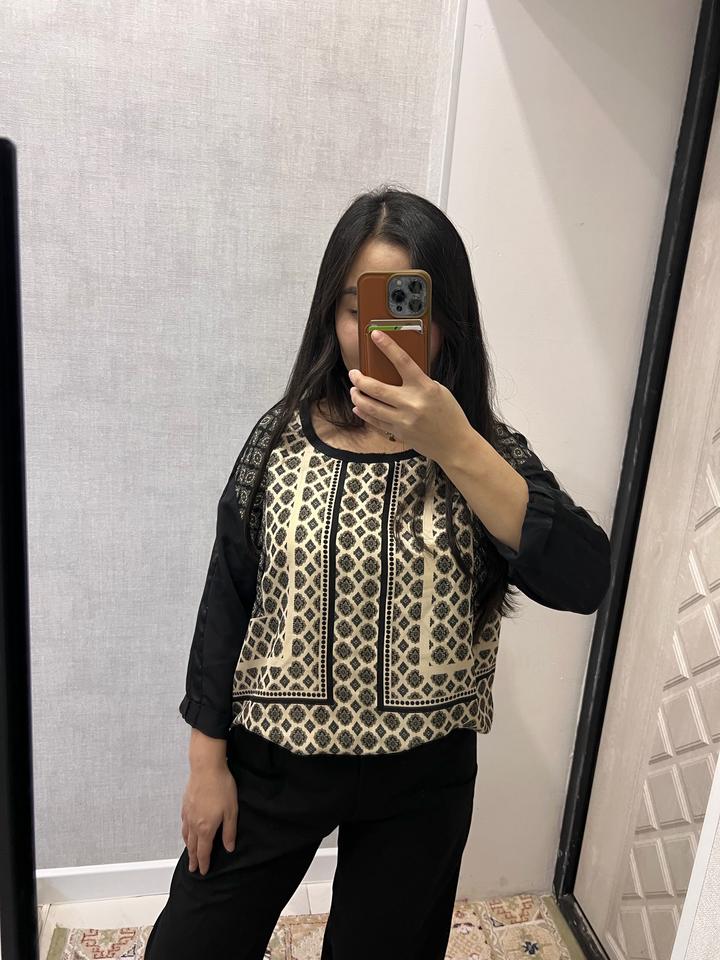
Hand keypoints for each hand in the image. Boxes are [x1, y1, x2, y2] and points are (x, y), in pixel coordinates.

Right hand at [181, 765, 237, 875]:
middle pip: (192, 846)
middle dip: (193, 859)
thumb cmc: (221, 786)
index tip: (203, 871)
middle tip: (192, 868)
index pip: (203, 851)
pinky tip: (187, 831)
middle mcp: (194, 824)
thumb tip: (228, 847)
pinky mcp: (185, 805)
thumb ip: (229, 832)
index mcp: (205, 828)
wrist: (206, 767)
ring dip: (188, 847)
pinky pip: (184, 824)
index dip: (203, 863)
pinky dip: (185, 832)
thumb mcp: (231, 811)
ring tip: (189, 853)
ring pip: (186, 836)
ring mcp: (188, 814)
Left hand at [348, 329, 470, 463]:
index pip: (403, 361)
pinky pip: (375, 421)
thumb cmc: (449, 415)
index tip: (375, 335)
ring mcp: (404, 420)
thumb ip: (418, 382)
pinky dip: (364, 413)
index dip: (387, 346)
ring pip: (371, 406)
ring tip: (354, 390)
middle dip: (359, 379)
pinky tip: (358, 407)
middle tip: (353, 374)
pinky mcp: (399, 433)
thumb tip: (396, 372)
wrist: (455, 445)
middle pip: (377, 388)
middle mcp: (412, 403)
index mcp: (425, 388)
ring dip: (358, 397)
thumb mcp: (438, 391)